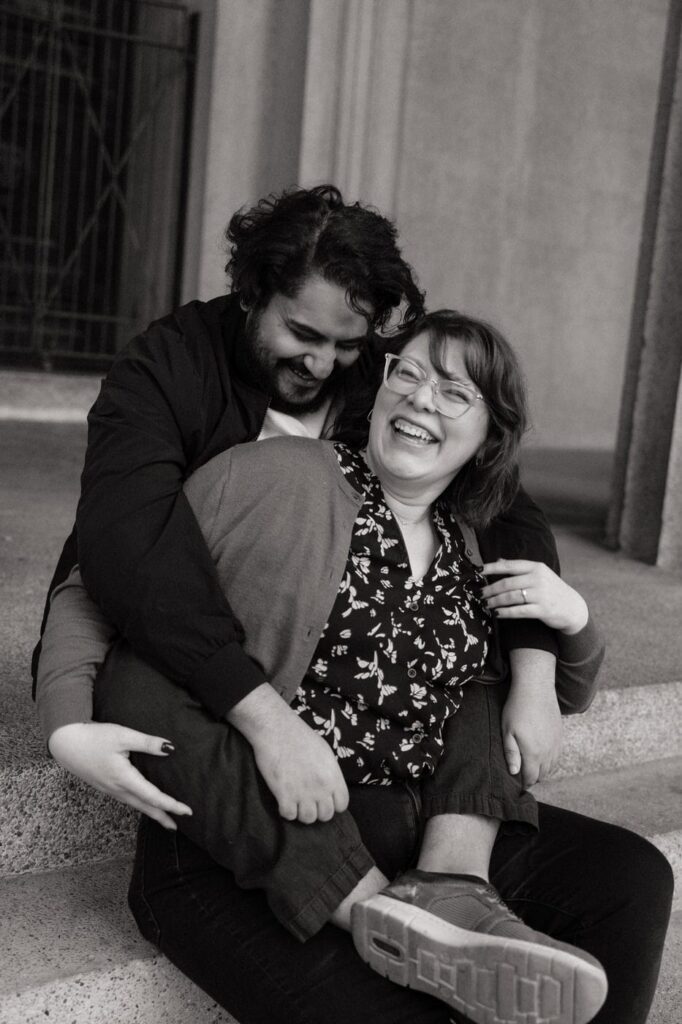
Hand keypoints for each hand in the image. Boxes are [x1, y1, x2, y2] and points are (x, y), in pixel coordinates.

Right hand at [48, 722, 192, 829]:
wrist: (65, 743)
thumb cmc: (93, 738)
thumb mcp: (123, 736)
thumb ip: (147, 743)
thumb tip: (170, 748)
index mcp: (124, 779)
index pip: (153, 797)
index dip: (171, 805)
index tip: (187, 811)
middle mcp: (118, 789)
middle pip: (145, 807)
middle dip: (163, 817)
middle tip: (178, 826)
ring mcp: (110, 789)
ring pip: (136, 805)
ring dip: (152, 812)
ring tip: (165, 819)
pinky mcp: (105, 786)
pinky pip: (127, 800)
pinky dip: (140, 805)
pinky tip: (143, 803)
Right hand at [228, 684, 348, 823]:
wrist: (277, 730)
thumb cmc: (300, 737)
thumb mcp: (325, 753)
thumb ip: (330, 773)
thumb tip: (330, 787)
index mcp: (333, 776)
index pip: (342, 804)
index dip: (333, 804)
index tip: (323, 800)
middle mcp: (321, 787)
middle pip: (325, 815)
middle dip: (317, 810)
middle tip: (307, 801)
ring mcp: (303, 793)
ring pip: (308, 819)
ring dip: (301, 812)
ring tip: (295, 801)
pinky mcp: (284, 795)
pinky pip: (288, 815)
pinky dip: (285, 810)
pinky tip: (283, 800)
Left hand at [482, 559, 588, 633]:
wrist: (573, 607)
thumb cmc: (552, 590)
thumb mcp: (539, 574)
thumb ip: (519, 568)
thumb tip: (499, 560)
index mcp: (536, 567)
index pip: (510, 565)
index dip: (492, 568)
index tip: (478, 570)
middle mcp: (538, 579)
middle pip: (508, 583)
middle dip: (491, 589)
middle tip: (480, 594)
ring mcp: (541, 594)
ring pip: (511, 597)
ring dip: (496, 601)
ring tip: (487, 604)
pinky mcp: (543, 610)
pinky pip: (519, 611)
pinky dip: (505, 612)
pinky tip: (497, 613)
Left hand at [502, 671, 562, 786]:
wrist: (535, 689)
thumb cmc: (517, 709)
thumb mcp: (508, 731)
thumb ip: (512, 753)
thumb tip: (514, 772)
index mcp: (533, 753)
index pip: (530, 778)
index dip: (524, 783)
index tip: (517, 784)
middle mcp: (548, 752)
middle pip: (542, 775)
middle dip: (533, 778)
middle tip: (523, 774)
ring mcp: (556, 744)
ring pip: (551, 767)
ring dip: (542, 769)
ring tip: (531, 766)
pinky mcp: (560, 735)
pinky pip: (557, 756)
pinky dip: (550, 760)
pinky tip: (542, 754)